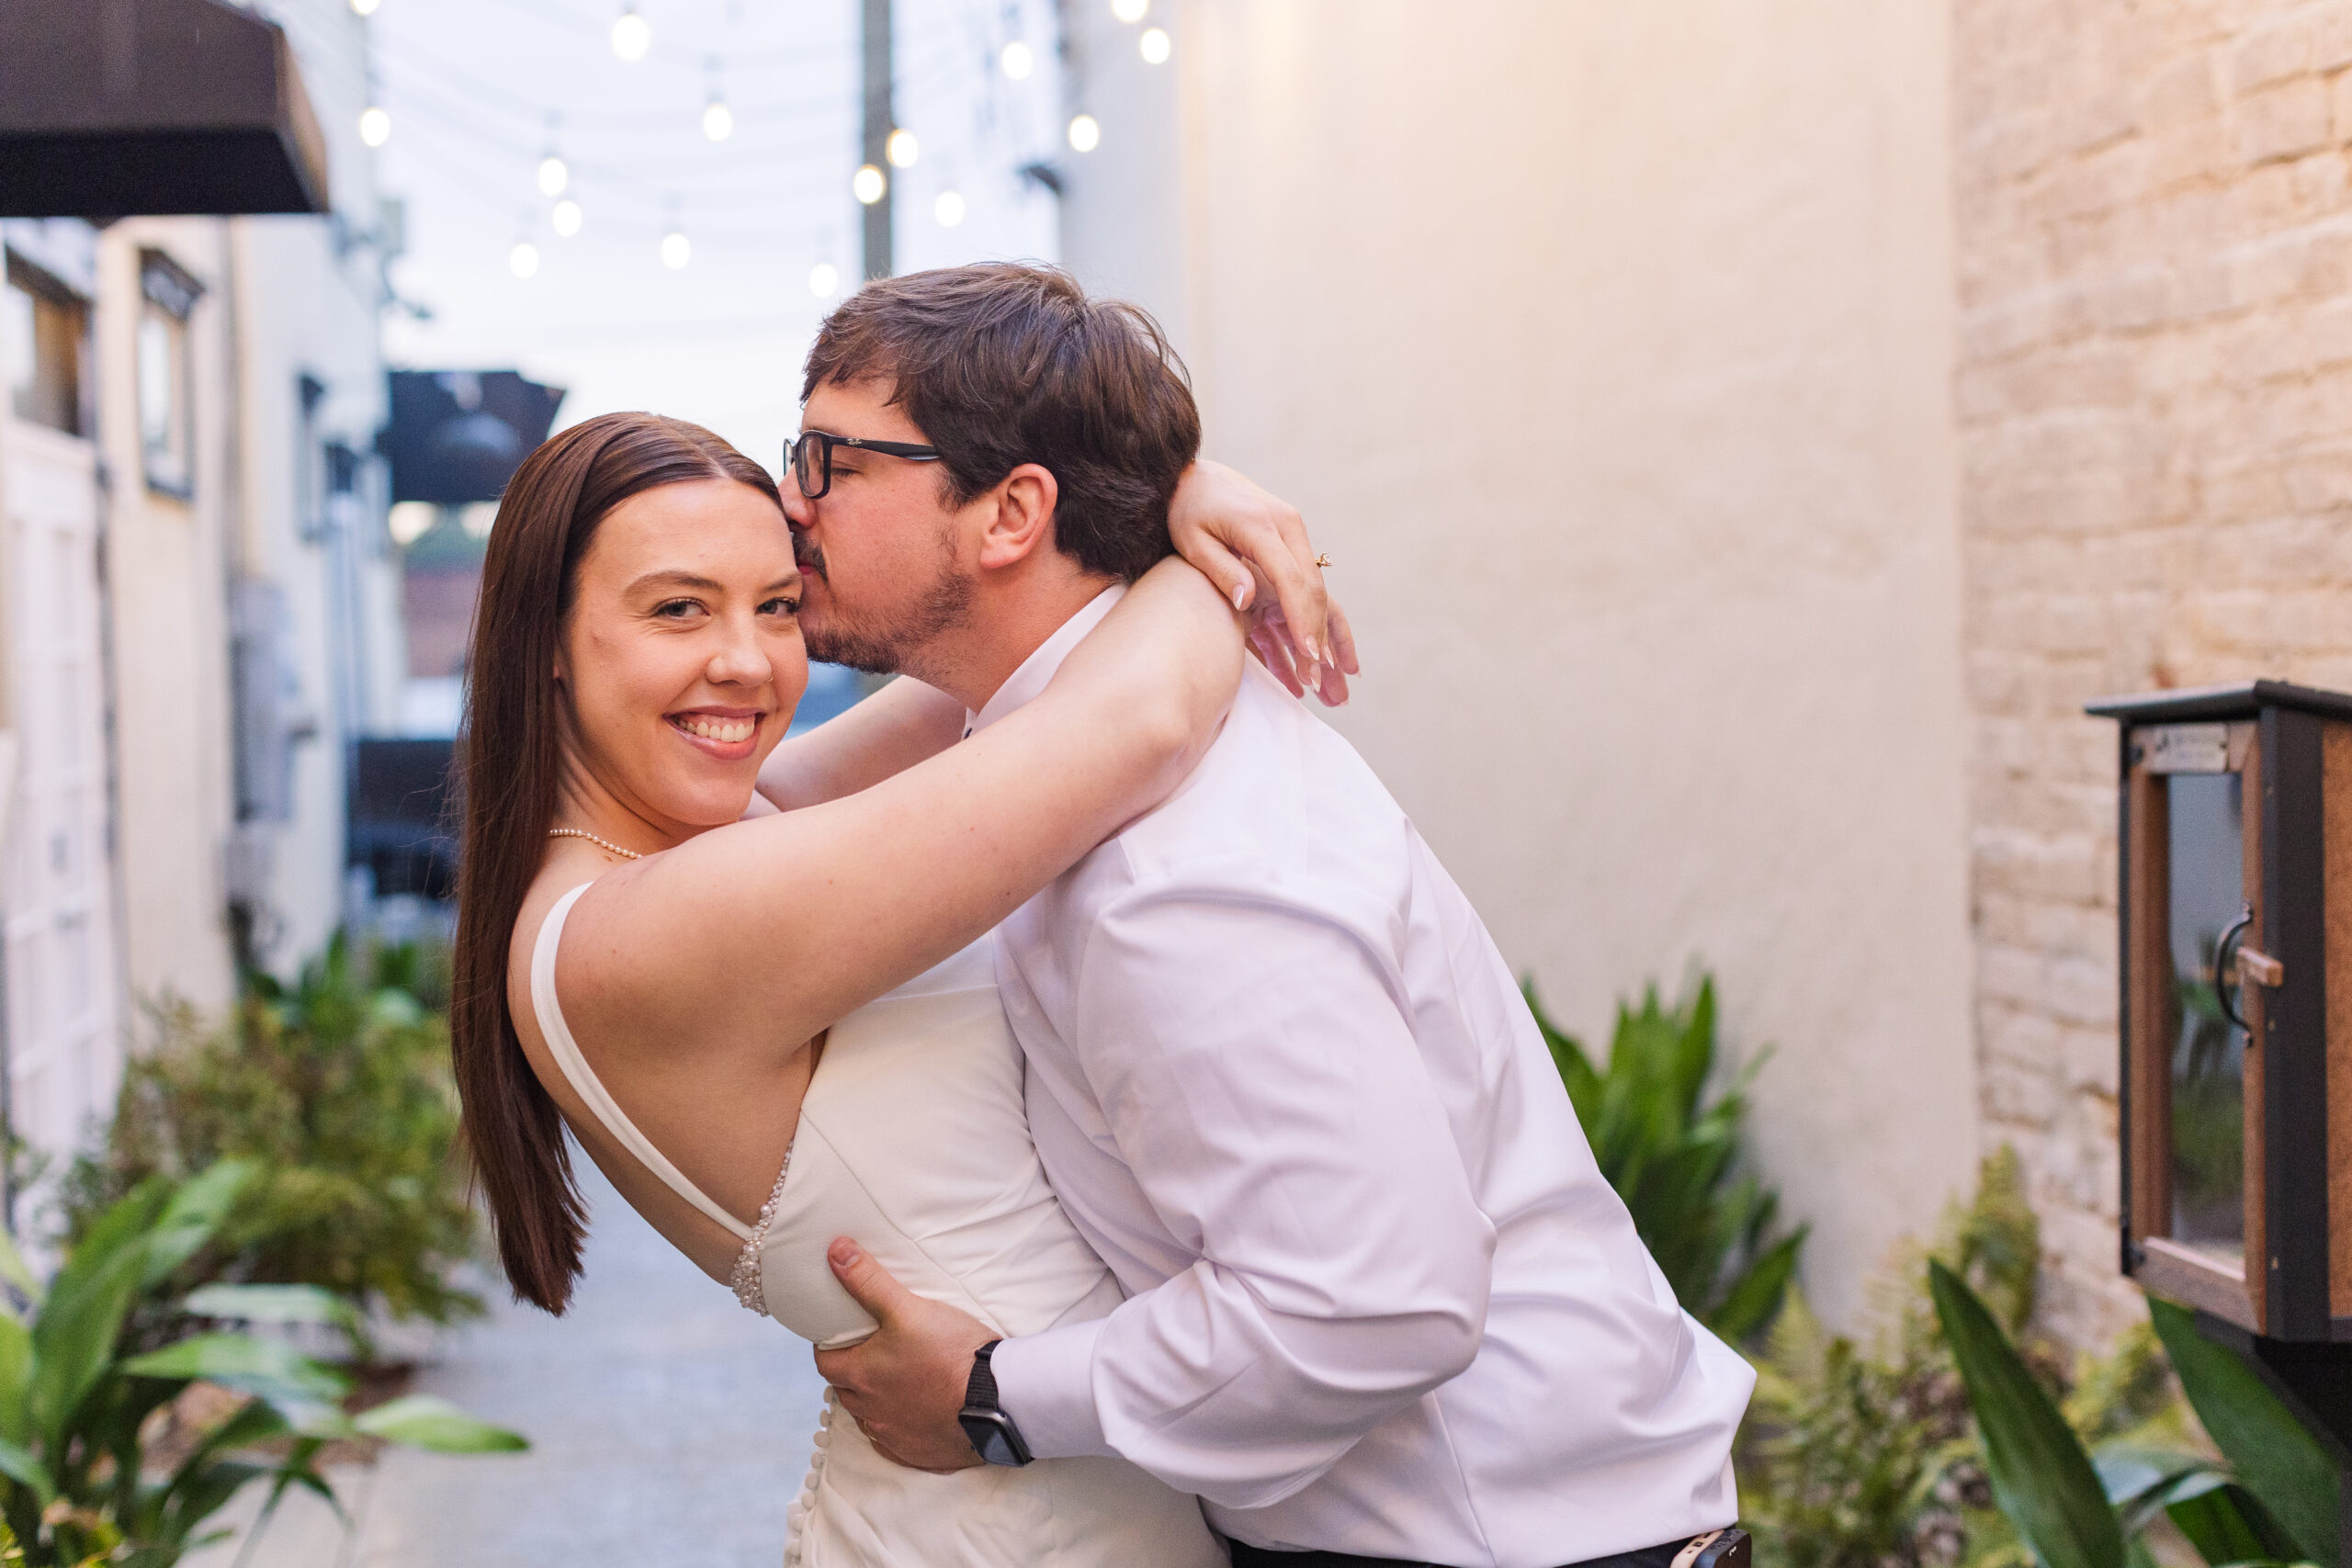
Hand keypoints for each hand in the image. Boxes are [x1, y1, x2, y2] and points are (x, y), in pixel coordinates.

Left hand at [812, 1237, 993, 1472]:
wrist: (998, 1401)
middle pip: (846, 1391)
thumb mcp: (908, 1309)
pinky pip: (897, 1442)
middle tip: (873, 1352)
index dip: (829, 1346)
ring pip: (871, 1418)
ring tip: (899, 1379)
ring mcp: (894, 1436)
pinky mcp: (919, 1453)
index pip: (826, 1362)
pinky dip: (901, 1427)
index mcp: (862, 1376)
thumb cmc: (951, 1353)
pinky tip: (918, 1413)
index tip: (841, 1335)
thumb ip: (869, 1282)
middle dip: (853, 1373)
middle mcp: (870, 1412)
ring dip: (876, 1401)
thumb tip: (835, 1251)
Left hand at [1167, 460, 1360, 706]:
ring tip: (1334, 676)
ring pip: (1318, 588)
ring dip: (1327, 632)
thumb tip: (1246, 600)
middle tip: (1322, 681)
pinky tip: (1320, 650)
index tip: (1310, 655)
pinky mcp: (1292, 540)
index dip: (1303, 620)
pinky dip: (1316, 616)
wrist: (1196, 477)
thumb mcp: (1191, 540)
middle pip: (1313, 588)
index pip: (1291, 579)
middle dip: (1320, 636)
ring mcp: (1294, 531)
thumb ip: (1219, 569)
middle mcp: (1287, 525)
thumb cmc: (1186, 511)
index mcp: (1260, 526)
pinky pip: (1308, 583)